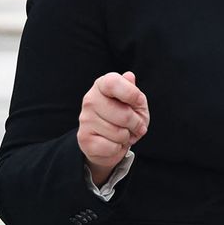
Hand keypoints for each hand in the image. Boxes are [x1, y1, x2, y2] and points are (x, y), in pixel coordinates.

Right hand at [77, 71, 148, 185]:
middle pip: (123, 114)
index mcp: (102, 85)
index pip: (113, 83)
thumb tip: (129, 76)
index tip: (139, 102)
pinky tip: (113, 143)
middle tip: (135, 126)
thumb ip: (133, 91)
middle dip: (136, 123)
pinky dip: (118, 148)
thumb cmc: (124, 116)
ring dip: (127, 137)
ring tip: (122, 134)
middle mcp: (90, 100)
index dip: (132, 94)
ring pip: (119, 133)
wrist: (108, 141)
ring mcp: (85, 119)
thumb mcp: (135, 103)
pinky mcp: (84, 139)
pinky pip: (111, 147)